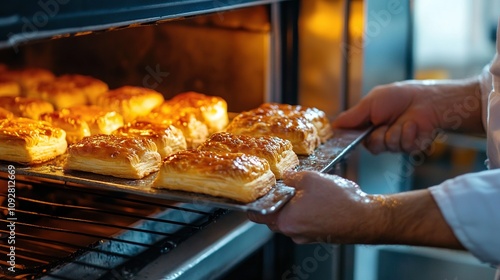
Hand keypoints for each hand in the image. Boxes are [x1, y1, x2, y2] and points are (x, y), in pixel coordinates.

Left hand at [248, 171, 382, 243]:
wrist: (366, 217)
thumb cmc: (338, 202)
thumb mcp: (310, 178)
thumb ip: (292, 176)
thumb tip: (285, 176)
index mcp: (284, 220)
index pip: (256, 215)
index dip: (253, 201)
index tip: (253, 192)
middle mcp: (293, 232)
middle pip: (274, 215)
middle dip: (278, 199)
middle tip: (284, 183)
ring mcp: (306, 235)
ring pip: (292, 217)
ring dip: (295, 203)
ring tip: (307, 188)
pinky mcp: (318, 234)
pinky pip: (306, 220)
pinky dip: (307, 209)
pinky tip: (320, 197)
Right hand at [332, 79, 482, 153]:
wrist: (427, 101)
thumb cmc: (399, 97)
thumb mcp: (370, 102)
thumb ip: (352, 116)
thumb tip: (332, 126)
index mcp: (369, 124)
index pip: (355, 137)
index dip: (352, 138)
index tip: (348, 137)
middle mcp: (381, 134)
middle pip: (369, 146)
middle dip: (376, 135)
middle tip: (382, 123)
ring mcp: (395, 142)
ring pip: (384, 147)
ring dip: (393, 133)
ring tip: (402, 121)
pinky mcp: (409, 147)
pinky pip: (401, 147)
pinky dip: (406, 134)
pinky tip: (412, 125)